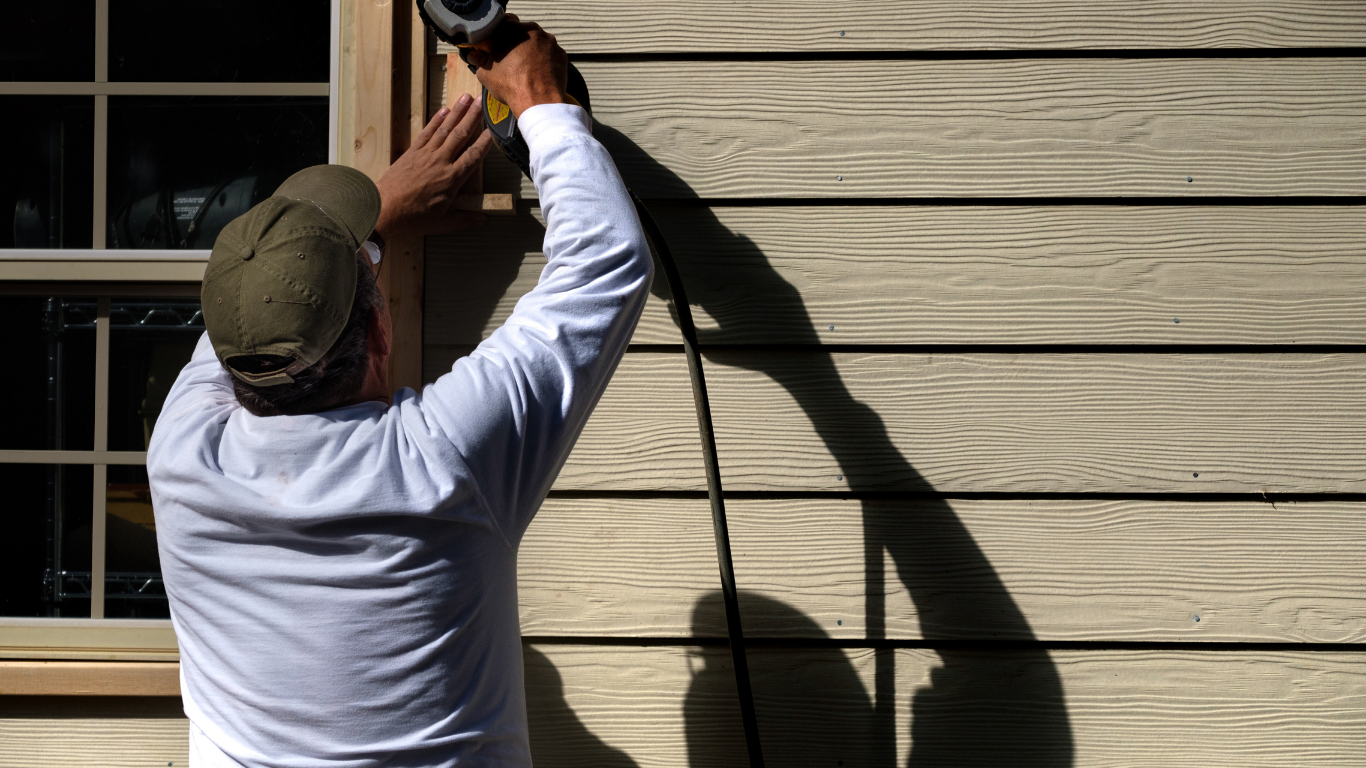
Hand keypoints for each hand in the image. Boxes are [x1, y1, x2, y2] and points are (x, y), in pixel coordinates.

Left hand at [374, 94, 493, 237]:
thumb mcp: (444, 223)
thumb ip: (466, 219)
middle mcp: (441, 162)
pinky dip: (436, 120)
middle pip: (460, 135)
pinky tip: (444, 110)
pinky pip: (427, 132)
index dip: (485, 142)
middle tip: (482, 101)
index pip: (473, 156)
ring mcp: (425, 154)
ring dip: (457, 112)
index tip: (494, 129)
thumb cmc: (414, 218)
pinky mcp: (412, 152)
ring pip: (445, 129)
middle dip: (473, 116)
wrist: (384, 209)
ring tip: (467, 97)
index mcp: (452, 179)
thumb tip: (485, 220)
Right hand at [464, 16, 567, 118]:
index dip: (500, 35)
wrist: (538, 101)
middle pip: (523, 33)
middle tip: (512, 60)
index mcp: (512, 29)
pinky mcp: (561, 54)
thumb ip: (478, 60)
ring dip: (532, 52)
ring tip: (526, 69)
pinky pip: (550, 54)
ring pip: (538, 43)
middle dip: (517, 43)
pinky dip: (545, 61)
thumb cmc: (510, 85)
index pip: (504, 23)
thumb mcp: (485, 73)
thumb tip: (474, 56)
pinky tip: (539, 74)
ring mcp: (550, 41)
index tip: (499, 45)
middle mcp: (533, 30)